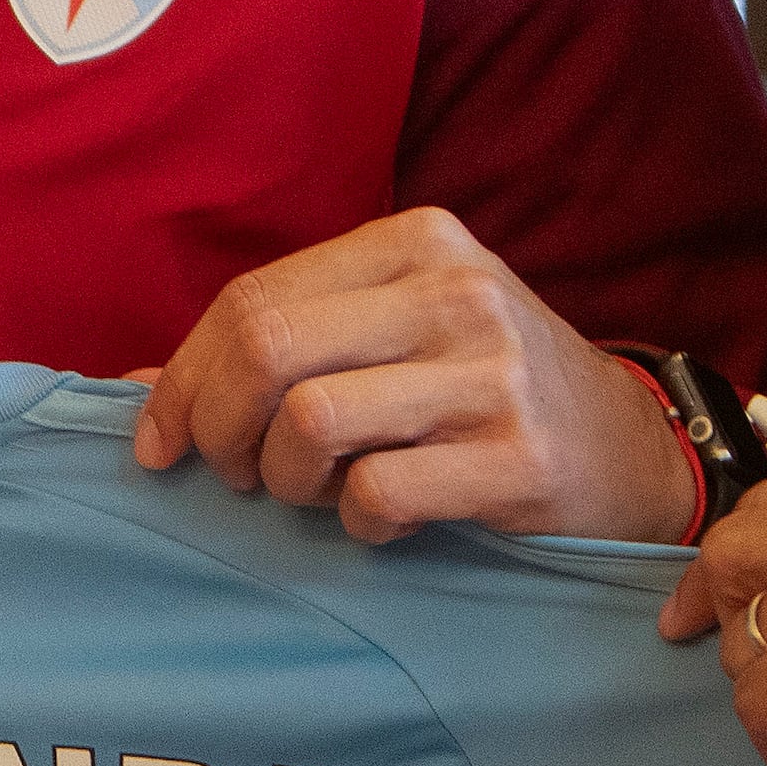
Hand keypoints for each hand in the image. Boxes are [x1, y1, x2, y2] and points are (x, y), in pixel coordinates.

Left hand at [132, 208, 694, 544]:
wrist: (631, 451)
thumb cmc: (485, 392)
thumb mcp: (394, 336)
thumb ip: (281, 345)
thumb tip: (134, 390)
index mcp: (416, 242)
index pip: (252, 299)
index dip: (183, 379)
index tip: (162, 442)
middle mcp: (456, 293)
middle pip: (268, 350)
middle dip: (219, 428)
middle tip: (235, 475)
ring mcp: (493, 375)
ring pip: (311, 423)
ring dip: (284, 480)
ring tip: (314, 494)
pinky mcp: (519, 460)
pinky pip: (377, 494)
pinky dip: (354, 523)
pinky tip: (380, 521)